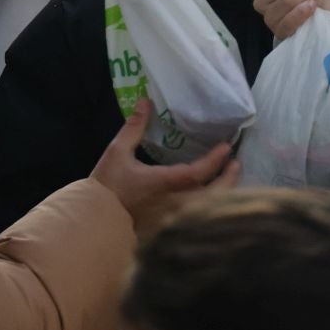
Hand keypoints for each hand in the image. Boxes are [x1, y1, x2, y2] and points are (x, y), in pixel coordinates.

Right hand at [91, 98, 238, 227]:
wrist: (94, 220)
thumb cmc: (106, 186)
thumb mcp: (117, 152)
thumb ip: (134, 127)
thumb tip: (145, 101)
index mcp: (163, 184)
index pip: (198, 173)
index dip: (215, 160)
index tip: (227, 148)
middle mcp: (173, 203)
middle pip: (212, 196)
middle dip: (228, 179)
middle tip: (235, 163)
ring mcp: (172, 218)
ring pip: (207, 210)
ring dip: (222, 193)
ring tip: (228, 179)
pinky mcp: (168, 227)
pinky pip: (197, 217)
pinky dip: (210, 206)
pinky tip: (212, 198)